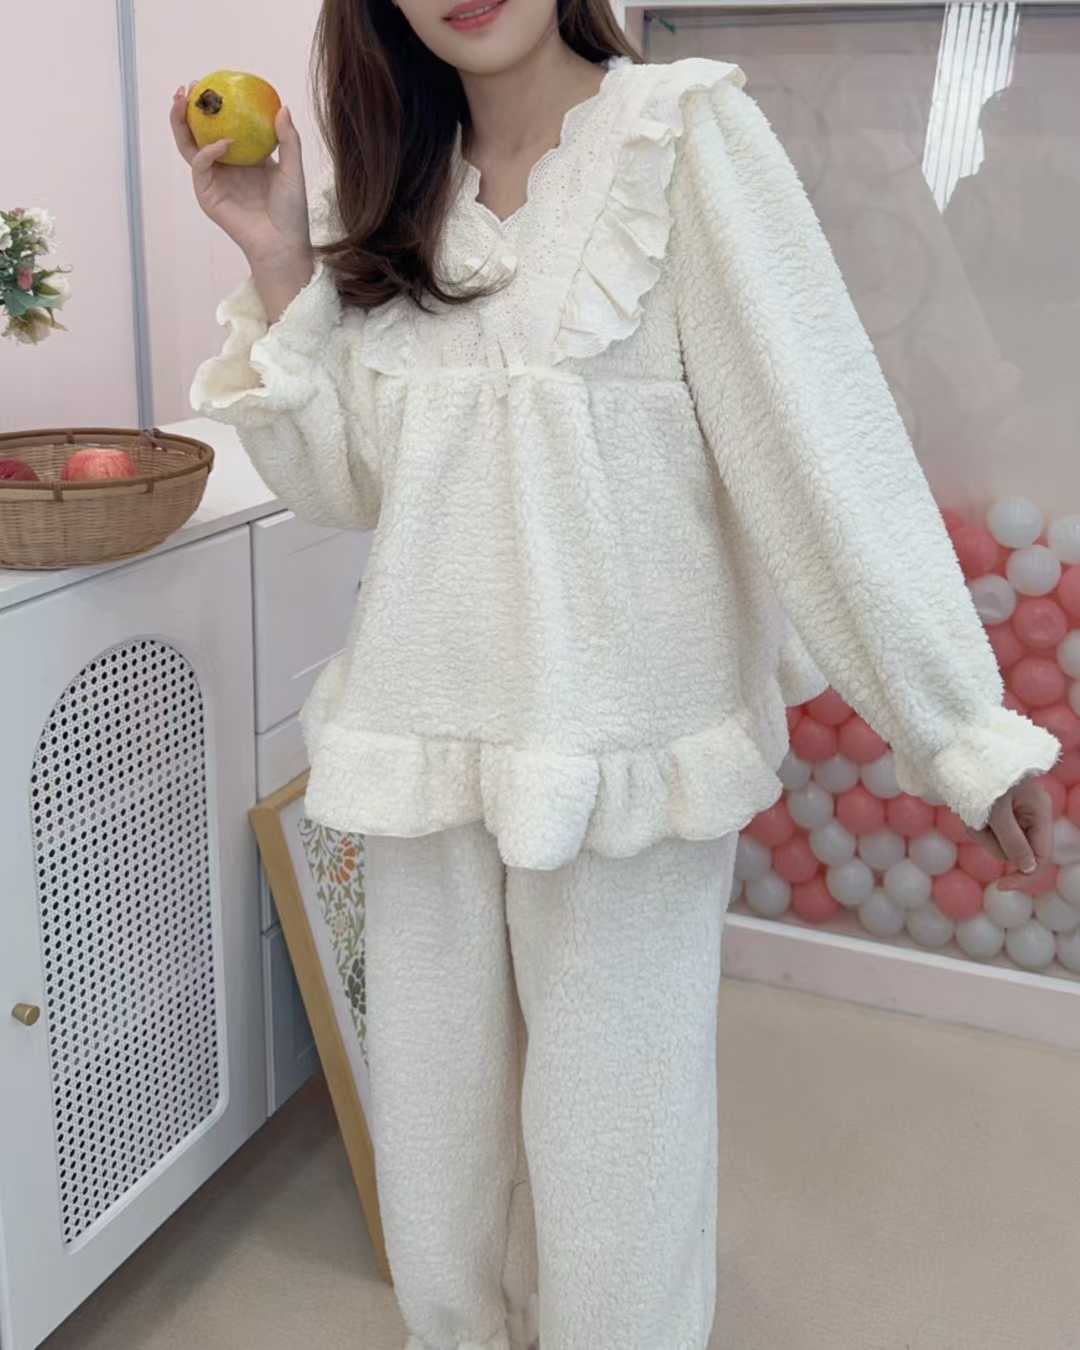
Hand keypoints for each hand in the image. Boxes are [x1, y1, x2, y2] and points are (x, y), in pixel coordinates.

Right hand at [170, 83, 312, 268]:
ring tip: (182, 101)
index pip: (223, 126)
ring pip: (189, 145)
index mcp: (244, 157)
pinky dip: (208, 151)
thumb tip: (282, 107)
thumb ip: (288, 140)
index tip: (215, 81)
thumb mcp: (293, 170)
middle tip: (190, 86)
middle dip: (188, 108)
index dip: (215, 105)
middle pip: (198, 132)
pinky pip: (200, 166)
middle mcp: (225, 166)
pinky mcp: (207, 195)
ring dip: (181, 122)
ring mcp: (214, 180)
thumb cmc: (291, 212)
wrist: (283, 243)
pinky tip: (222, 142)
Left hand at [965, 777, 1053, 892]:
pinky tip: (968, 815)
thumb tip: (1028, 869)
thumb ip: (1012, 840)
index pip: (1041, 856)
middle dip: (992, 843)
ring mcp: (1015, 815)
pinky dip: (976, 828)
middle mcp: (1031, 815)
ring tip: (970, 815)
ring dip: (980, 834)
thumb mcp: (996, 811)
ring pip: (998, 844)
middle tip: (976, 824)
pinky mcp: (998, 815)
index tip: (1001, 886)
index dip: (1025, 876)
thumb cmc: (982, 778)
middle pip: (1015, 852)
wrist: (960, 754)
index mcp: (1039, 812)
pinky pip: (987, 833)